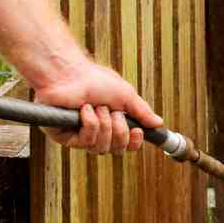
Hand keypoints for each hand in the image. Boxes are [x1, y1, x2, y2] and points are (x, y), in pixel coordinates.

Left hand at [32, 58, 162, 154]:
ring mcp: (79, 136)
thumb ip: (141, 112)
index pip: (126, 146)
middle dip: (118, 130)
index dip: (133, 142)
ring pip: (101, 147)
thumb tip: (158, 123)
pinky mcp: (64, 136)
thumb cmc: (93, 79)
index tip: (137, 130)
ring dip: (104, 125)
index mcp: (111, 124)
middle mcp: (96, 133)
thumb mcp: (126, 95)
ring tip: (97, 107)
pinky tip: (84, 109)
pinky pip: (86, 141)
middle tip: (113, 113)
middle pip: (116, 149)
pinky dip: (90, 123)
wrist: (70, 73)